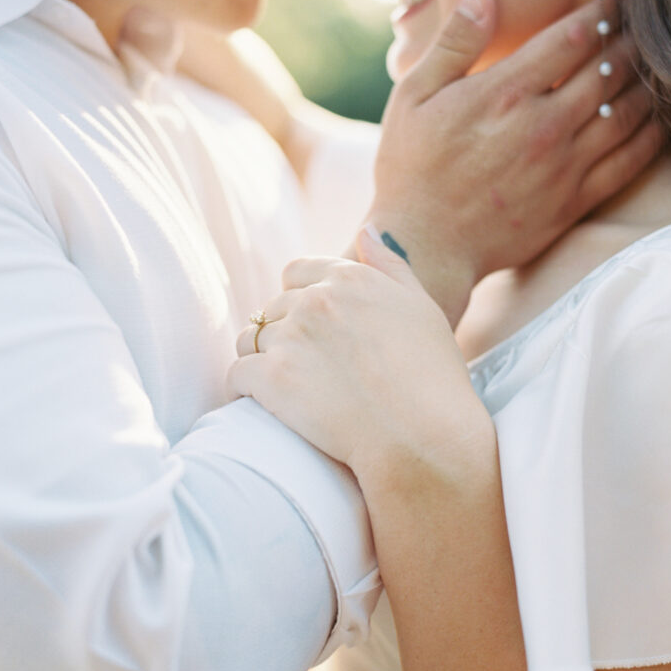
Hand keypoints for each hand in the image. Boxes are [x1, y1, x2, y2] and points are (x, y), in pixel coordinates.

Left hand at [228, 229, 490, 488]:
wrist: (424, 439)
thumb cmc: (432, 379)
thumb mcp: (421, 309)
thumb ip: (390, 265)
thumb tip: (364, 231)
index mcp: (351, 279)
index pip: (296, 273)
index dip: (298, 300)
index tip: (311, 331)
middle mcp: (317, 300)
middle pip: (272, 309)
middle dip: (283, 334)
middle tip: (306, 371)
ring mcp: (292, 337)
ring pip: (250, 339)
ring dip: (261, 359)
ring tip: (284, 388)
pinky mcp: (272, 378)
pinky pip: (237, 373)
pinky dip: (245, 388)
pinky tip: (263, 403)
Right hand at [370, 0, 661, 324]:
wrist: (422, 248)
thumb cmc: (410, 170)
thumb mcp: (412, 98)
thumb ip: (452, 43)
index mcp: (503, 94)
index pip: (573, 37)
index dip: (601, 9)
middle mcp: (542, 126)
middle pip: (609, 69)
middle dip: (630, 39)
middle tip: (643, 22)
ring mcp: (563, 167)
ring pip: (626, 112)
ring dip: (646, 81)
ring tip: (653, 63)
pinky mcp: (573, 203)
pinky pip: (628, 162)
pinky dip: (650, 135)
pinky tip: (658, 118)